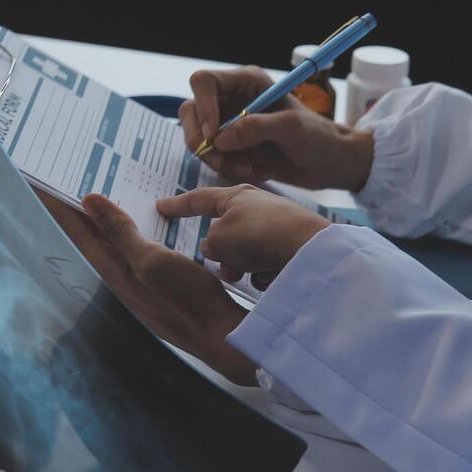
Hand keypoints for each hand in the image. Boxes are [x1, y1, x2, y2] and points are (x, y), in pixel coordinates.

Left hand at [36, 189, 257, 385]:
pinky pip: (132, 254)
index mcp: (114, 270)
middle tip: (64, 184)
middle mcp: (120, 278)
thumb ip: (120, 233)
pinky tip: (138, 230)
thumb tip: (90, 202)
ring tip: (96, 201)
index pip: (76, 231)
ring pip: (111, 247)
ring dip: (102, 223)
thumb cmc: (189, 301)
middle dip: (76, 212)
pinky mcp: (156, 288)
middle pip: (90, 238)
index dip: (58, 206)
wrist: (220, 337)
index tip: (38, 183)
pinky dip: (127, 235)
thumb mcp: (152, 260)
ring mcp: (138, 285)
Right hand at [157, 185, 329, 288]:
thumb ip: (209, 244)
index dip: (178, 205)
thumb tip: (218, 250)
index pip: (199, 199)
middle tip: (227, 266)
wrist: (309, 250)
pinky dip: (266, 273)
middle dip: (222, 255)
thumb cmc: (260, 235)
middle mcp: (257, 209)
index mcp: (236, 197)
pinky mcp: (292, 248)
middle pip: (225, 235)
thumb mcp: (219, 239)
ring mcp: (276, 229)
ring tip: (252, 272)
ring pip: (245, 255)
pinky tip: (275, 275)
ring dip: (243, 267)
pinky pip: (266, 265)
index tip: (162, 206)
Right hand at [181, 66, 374, 191]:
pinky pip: (213, 158)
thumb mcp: (293, 128)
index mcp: (246, 82)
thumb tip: (220, 138)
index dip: (201, 107)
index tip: (212, 135)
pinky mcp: (232, 147)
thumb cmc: (318, 137)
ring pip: (198, 139)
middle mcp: (233, 99)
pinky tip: (253, 171)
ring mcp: (230, 124)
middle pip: (191, 111)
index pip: (204, 82)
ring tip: (247, 169)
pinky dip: (227, 168)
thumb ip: (257, 127)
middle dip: (201, 140)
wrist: (329, 163)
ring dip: (216, 159)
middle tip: (222, 161)